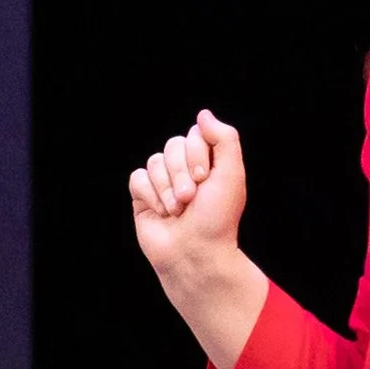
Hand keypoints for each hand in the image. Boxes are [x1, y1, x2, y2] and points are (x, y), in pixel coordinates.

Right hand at [128, 110, 246, 276]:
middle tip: (191, 199)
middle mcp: (185, 168)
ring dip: (167, 189)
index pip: (195, 134)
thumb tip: (203, 114)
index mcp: (208, 161)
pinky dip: (150, 196)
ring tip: (178, 210)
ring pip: (154, 161)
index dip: (197, 155)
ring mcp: (163, 182)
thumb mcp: (231, 174)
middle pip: (172, 144)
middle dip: (181, 174)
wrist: (195, 254)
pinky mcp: (143, 196)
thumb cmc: (217, 218)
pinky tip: (162, 212)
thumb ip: (224, 138)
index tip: (206, 180)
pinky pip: (138, 178)